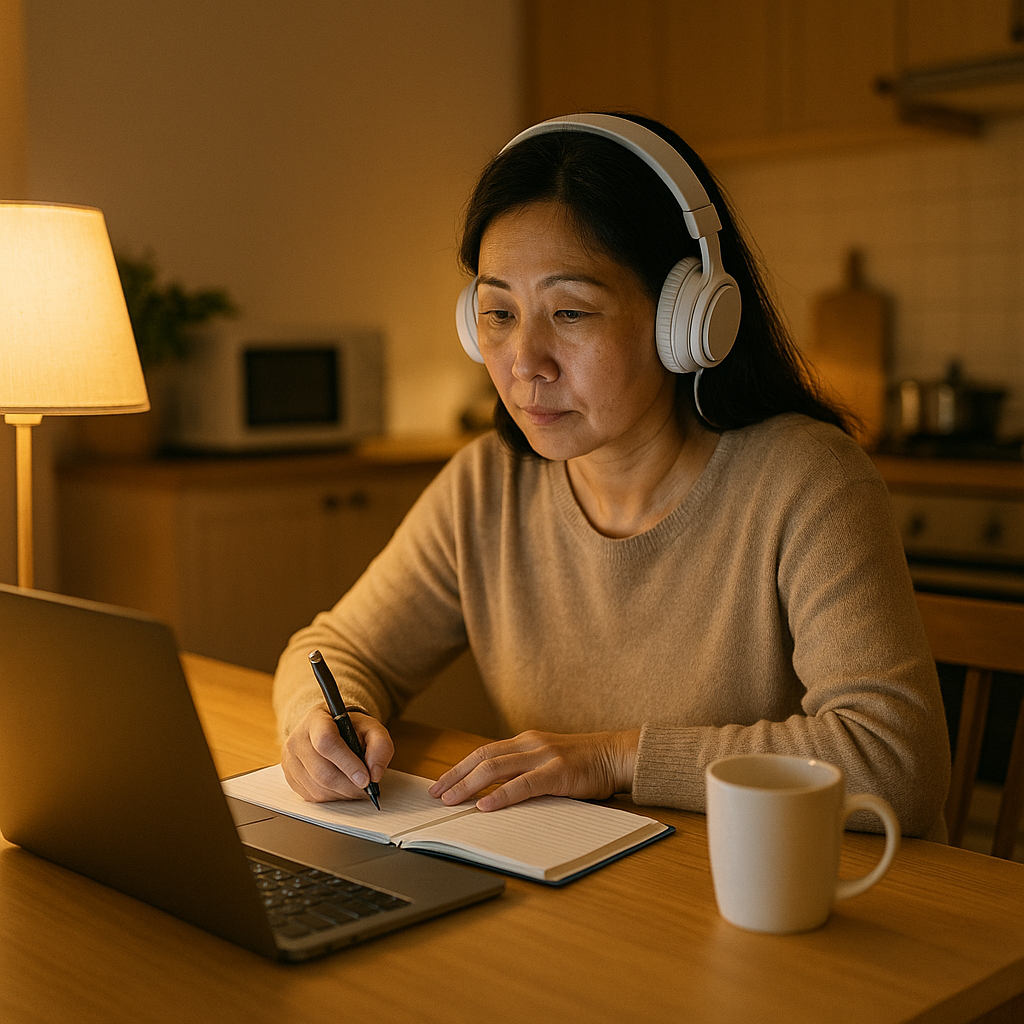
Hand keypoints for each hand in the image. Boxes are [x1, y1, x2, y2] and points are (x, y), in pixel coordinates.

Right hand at [281, 705, 393, 802]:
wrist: (329, 729)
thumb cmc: (349, 728)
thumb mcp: (370, 727)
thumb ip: (380, 745)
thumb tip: (375, 774)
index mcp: (316, 720)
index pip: (326, 743)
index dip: (348, 764)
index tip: (366, 779)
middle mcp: (297, 739)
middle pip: (322, 771)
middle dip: (349, 785)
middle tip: (368, 788)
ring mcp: (290, 760)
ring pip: (318, 788)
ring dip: (343, 794)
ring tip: (357, 787)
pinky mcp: (290, 778)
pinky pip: (312, 796)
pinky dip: (333, 797)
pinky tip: (343, 788)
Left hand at [428, 729, 639, 810]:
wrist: (616, 755)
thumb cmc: (584, 764)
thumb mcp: (548, 762)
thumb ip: (524, 771)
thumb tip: (493, 793)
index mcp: (525, 742)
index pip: (483, 753)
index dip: (458, 769)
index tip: (439, 785)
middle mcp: (530, 744)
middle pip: (482, 757)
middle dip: (455, 776)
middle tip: (435, 795)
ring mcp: (543, 756)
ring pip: (496, 767)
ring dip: (469, 785)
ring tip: (451, 800)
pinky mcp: (558, 772)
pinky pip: (524, 784)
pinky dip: (501, 795)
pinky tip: (485, 805)